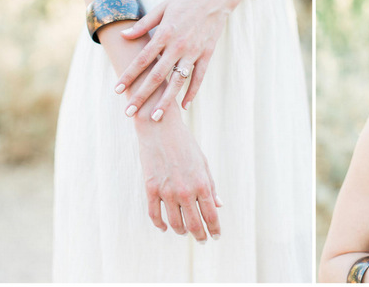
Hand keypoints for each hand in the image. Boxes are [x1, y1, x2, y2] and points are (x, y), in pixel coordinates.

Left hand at [117, 0, 238, 119]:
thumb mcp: (162, 8)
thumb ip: (144, 25)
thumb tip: (125, 35)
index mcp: (164, 33)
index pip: (142, 60)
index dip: (128, 76)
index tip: (118, 90)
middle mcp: (178, 46)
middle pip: (156, 76)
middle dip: (142, 95)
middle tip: (130, 111)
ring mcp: (194, 52)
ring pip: (177, 81)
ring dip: (166, 100)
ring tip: (156, 117)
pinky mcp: (207, 54)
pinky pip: (198, 77)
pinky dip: (191, 92)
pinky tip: (184, 106)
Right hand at [135, 106, 222, 240]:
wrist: (160, 129)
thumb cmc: (185, 144)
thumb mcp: (203, 163)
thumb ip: (210, 186)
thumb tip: (219, 205)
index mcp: (202, 184)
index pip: (211, 215)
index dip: (214, 229)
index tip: (216, 236)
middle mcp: (185, 191)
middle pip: (194, 224)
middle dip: (200, 235)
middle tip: (202, 240)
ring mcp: (166, 192)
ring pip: (175, 223)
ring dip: (181, 231)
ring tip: (185, 232)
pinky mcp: (150, 189)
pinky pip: (155, 215)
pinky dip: (161, 225)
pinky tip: (166, 227)